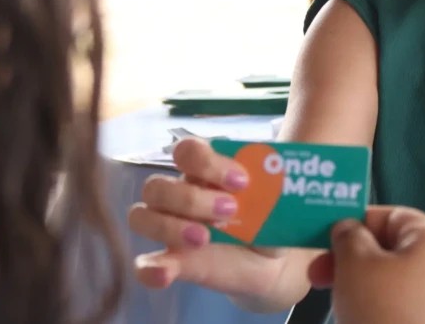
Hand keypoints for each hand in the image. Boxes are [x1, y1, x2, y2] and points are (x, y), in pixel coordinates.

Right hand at [127, 138, 295, 308]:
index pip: (186, 152)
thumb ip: (271, 180)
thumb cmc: (266, 215)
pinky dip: (151, 267)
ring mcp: (169, 228)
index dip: (207, 162)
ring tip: (205, 238)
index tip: (242, 181)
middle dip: (190, 198)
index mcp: (202, 171)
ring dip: (170, 227)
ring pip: (141, 217)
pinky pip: (144, 264)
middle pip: (157, 186)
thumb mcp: (274, 197)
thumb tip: (283, 162)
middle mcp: (178, 194)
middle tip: (230, 210)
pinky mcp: (171, 262)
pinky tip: (165, 273)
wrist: (271, 258)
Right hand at [309, 206, 424, 323]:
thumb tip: (348, 228)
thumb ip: (348, 235)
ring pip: (395, 280)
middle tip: (320, 273)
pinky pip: (404, 306)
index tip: (326, 238)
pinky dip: (379, 307)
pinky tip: (358, 319)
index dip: (355, 223)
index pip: (391, 216)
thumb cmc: (384, 312)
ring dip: (362, 284)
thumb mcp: (354, 262)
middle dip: (352, 259)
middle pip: (392, 249)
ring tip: (337, 299)